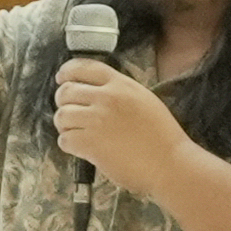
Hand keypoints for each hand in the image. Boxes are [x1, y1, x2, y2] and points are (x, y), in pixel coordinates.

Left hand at [54, 59, 191, 198]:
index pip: (83, 67)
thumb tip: (95, 92)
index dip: (67, 72)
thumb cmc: (162, 136)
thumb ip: (120, 91)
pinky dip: (69, 145)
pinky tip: (82, 148)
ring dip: (65, 126)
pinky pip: (64, 140)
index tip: (62, 79)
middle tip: (70, 114)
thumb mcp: (144, 99)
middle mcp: (106, 98)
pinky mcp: (90, 144)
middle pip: (66, 91)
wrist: (168, 162)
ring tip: (77, 133)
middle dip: (63, 103)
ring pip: (62, 116)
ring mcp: (96, 120)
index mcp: (121, 84)